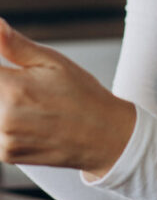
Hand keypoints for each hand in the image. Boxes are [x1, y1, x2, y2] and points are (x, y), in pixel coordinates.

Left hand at [0, 19, 135, 177]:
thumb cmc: (82, 94)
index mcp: (15, 90)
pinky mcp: (8, 154)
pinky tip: (32, 115)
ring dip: (5, 101)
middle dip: (4, 80)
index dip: (1, 66)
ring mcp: (5, 140)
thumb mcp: (53, 61)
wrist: (103, 134)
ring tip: (34, 100)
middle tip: (31, 83)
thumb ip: (15, 45)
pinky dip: (7, 120)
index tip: (10, 67)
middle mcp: (4, 119)